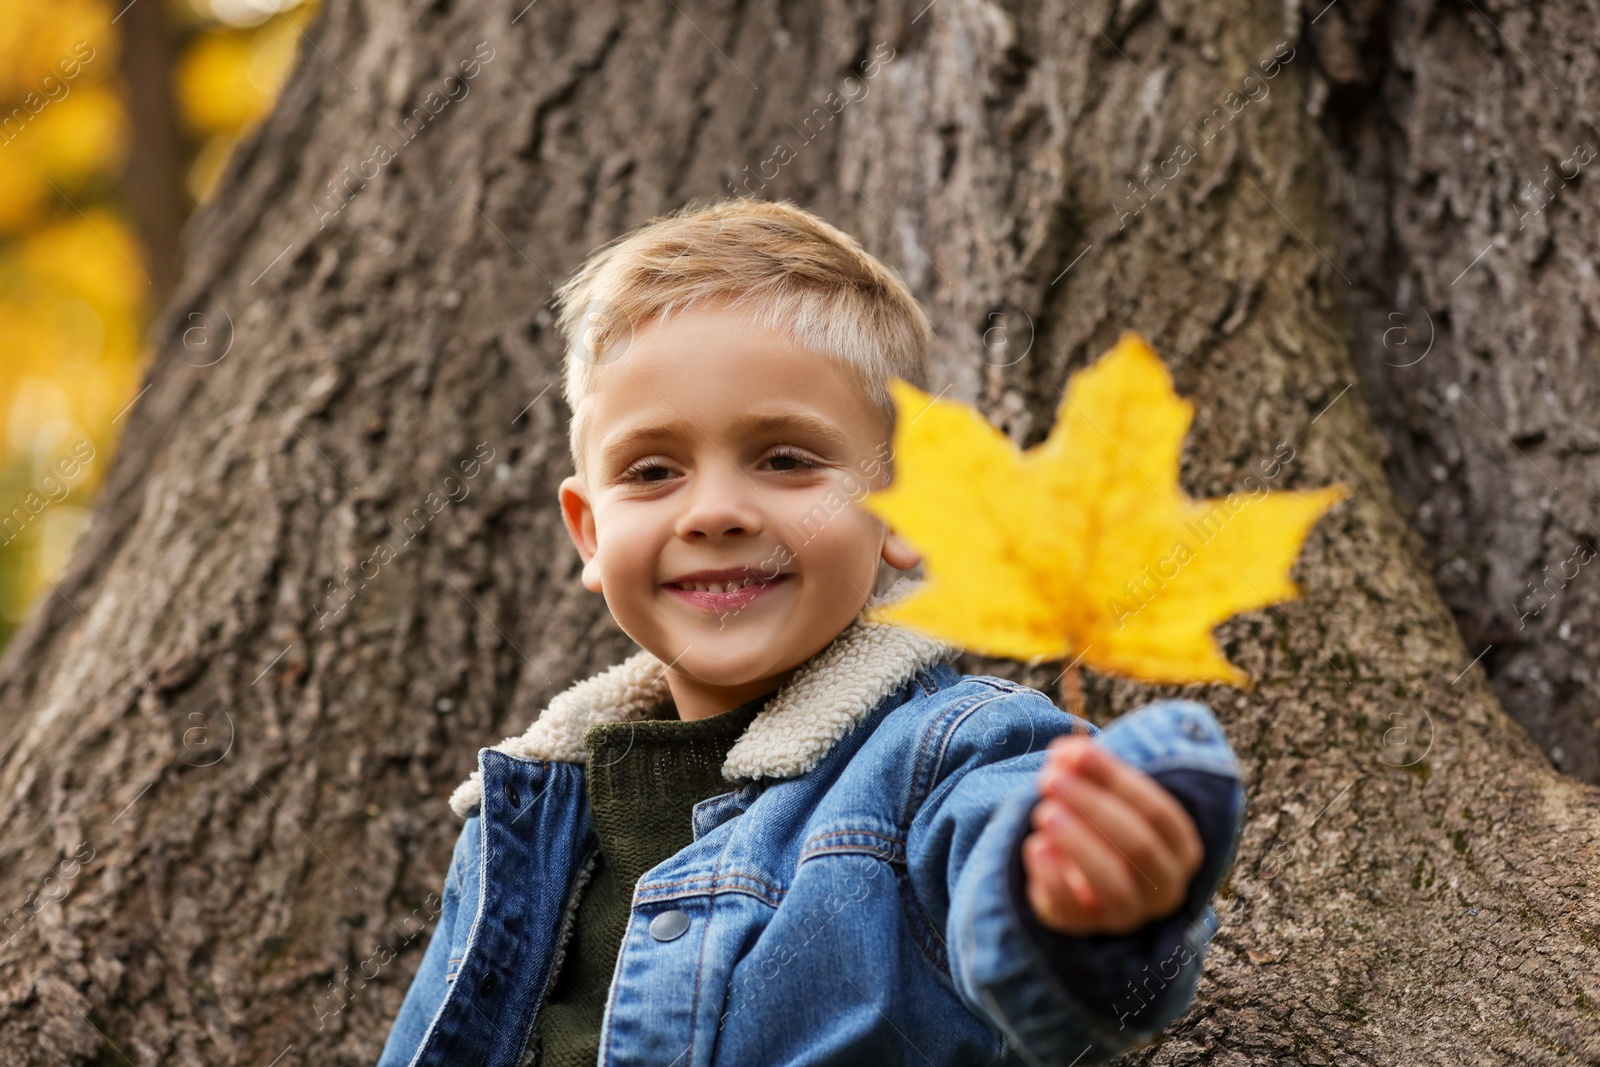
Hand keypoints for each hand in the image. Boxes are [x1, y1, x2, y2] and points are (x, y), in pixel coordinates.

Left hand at [1022, 735, 1203, 935]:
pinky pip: (1073, 911)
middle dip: (1094, 808)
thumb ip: (1086, 767)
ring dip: (1078, 846)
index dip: (1117, 780)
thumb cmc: (1101, 823)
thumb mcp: (1100, 791)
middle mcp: (1165, 887)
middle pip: (1139, 846)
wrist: (1081, 874)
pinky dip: (1053, 878)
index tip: (1078, 753)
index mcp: (1181, 848)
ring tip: (1043, 812)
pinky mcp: (1086, 928)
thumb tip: (1066, 752)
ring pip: (1114, 888)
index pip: (1159, 814)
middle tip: (1051, 779)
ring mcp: (1128, 914)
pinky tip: (1035, 846)